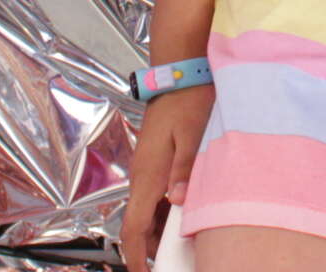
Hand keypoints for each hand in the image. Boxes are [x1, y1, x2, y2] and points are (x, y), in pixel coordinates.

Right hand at [120, 85, 215, 270]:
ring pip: (145, 211)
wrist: (180, 73)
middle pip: (137, 224)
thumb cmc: (188, 100)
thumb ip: (186, 169)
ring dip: (157, 231)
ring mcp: (147, 168)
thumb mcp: (192, 135)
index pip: (133, 227)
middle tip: (170, 262)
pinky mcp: (154, 162)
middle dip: (149, 248)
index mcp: (147, 175)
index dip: (135, 256)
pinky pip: (153, 196)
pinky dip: (162, 213)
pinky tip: (182, 214)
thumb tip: (179, 200)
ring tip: (179, 245)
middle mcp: (142, 175)